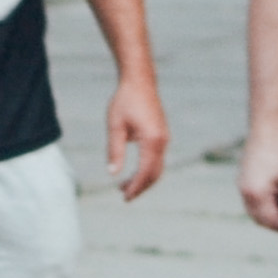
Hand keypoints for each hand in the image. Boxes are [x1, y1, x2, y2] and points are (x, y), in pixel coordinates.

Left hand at [103, 74, 169, 202]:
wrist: (140, 81)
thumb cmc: (125, 101)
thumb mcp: (115, 126)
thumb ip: (115, 150)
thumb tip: (113, 173)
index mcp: (152, 140)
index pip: (145, 172)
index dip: (135, 187)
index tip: (124, 197)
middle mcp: (162, 141)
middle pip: (155, 173)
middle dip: (140, 187)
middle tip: (124, 197)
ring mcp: (164, 138)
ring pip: (157, 167)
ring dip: (143, 179)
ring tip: (124, 186)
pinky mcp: (162, 135)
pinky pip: (157, 159)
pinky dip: (147, 169)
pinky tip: (133, 172)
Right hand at [237, 125, 277, 235]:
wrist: (267, 129)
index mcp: (257, 194)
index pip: (271, 221)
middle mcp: (245, 193)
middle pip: (260, 220)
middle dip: (276, 223)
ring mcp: (242, 187)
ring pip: (255, 212)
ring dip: (270, 215)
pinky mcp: (243, 180)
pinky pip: (252, 202)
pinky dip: (264, 205)